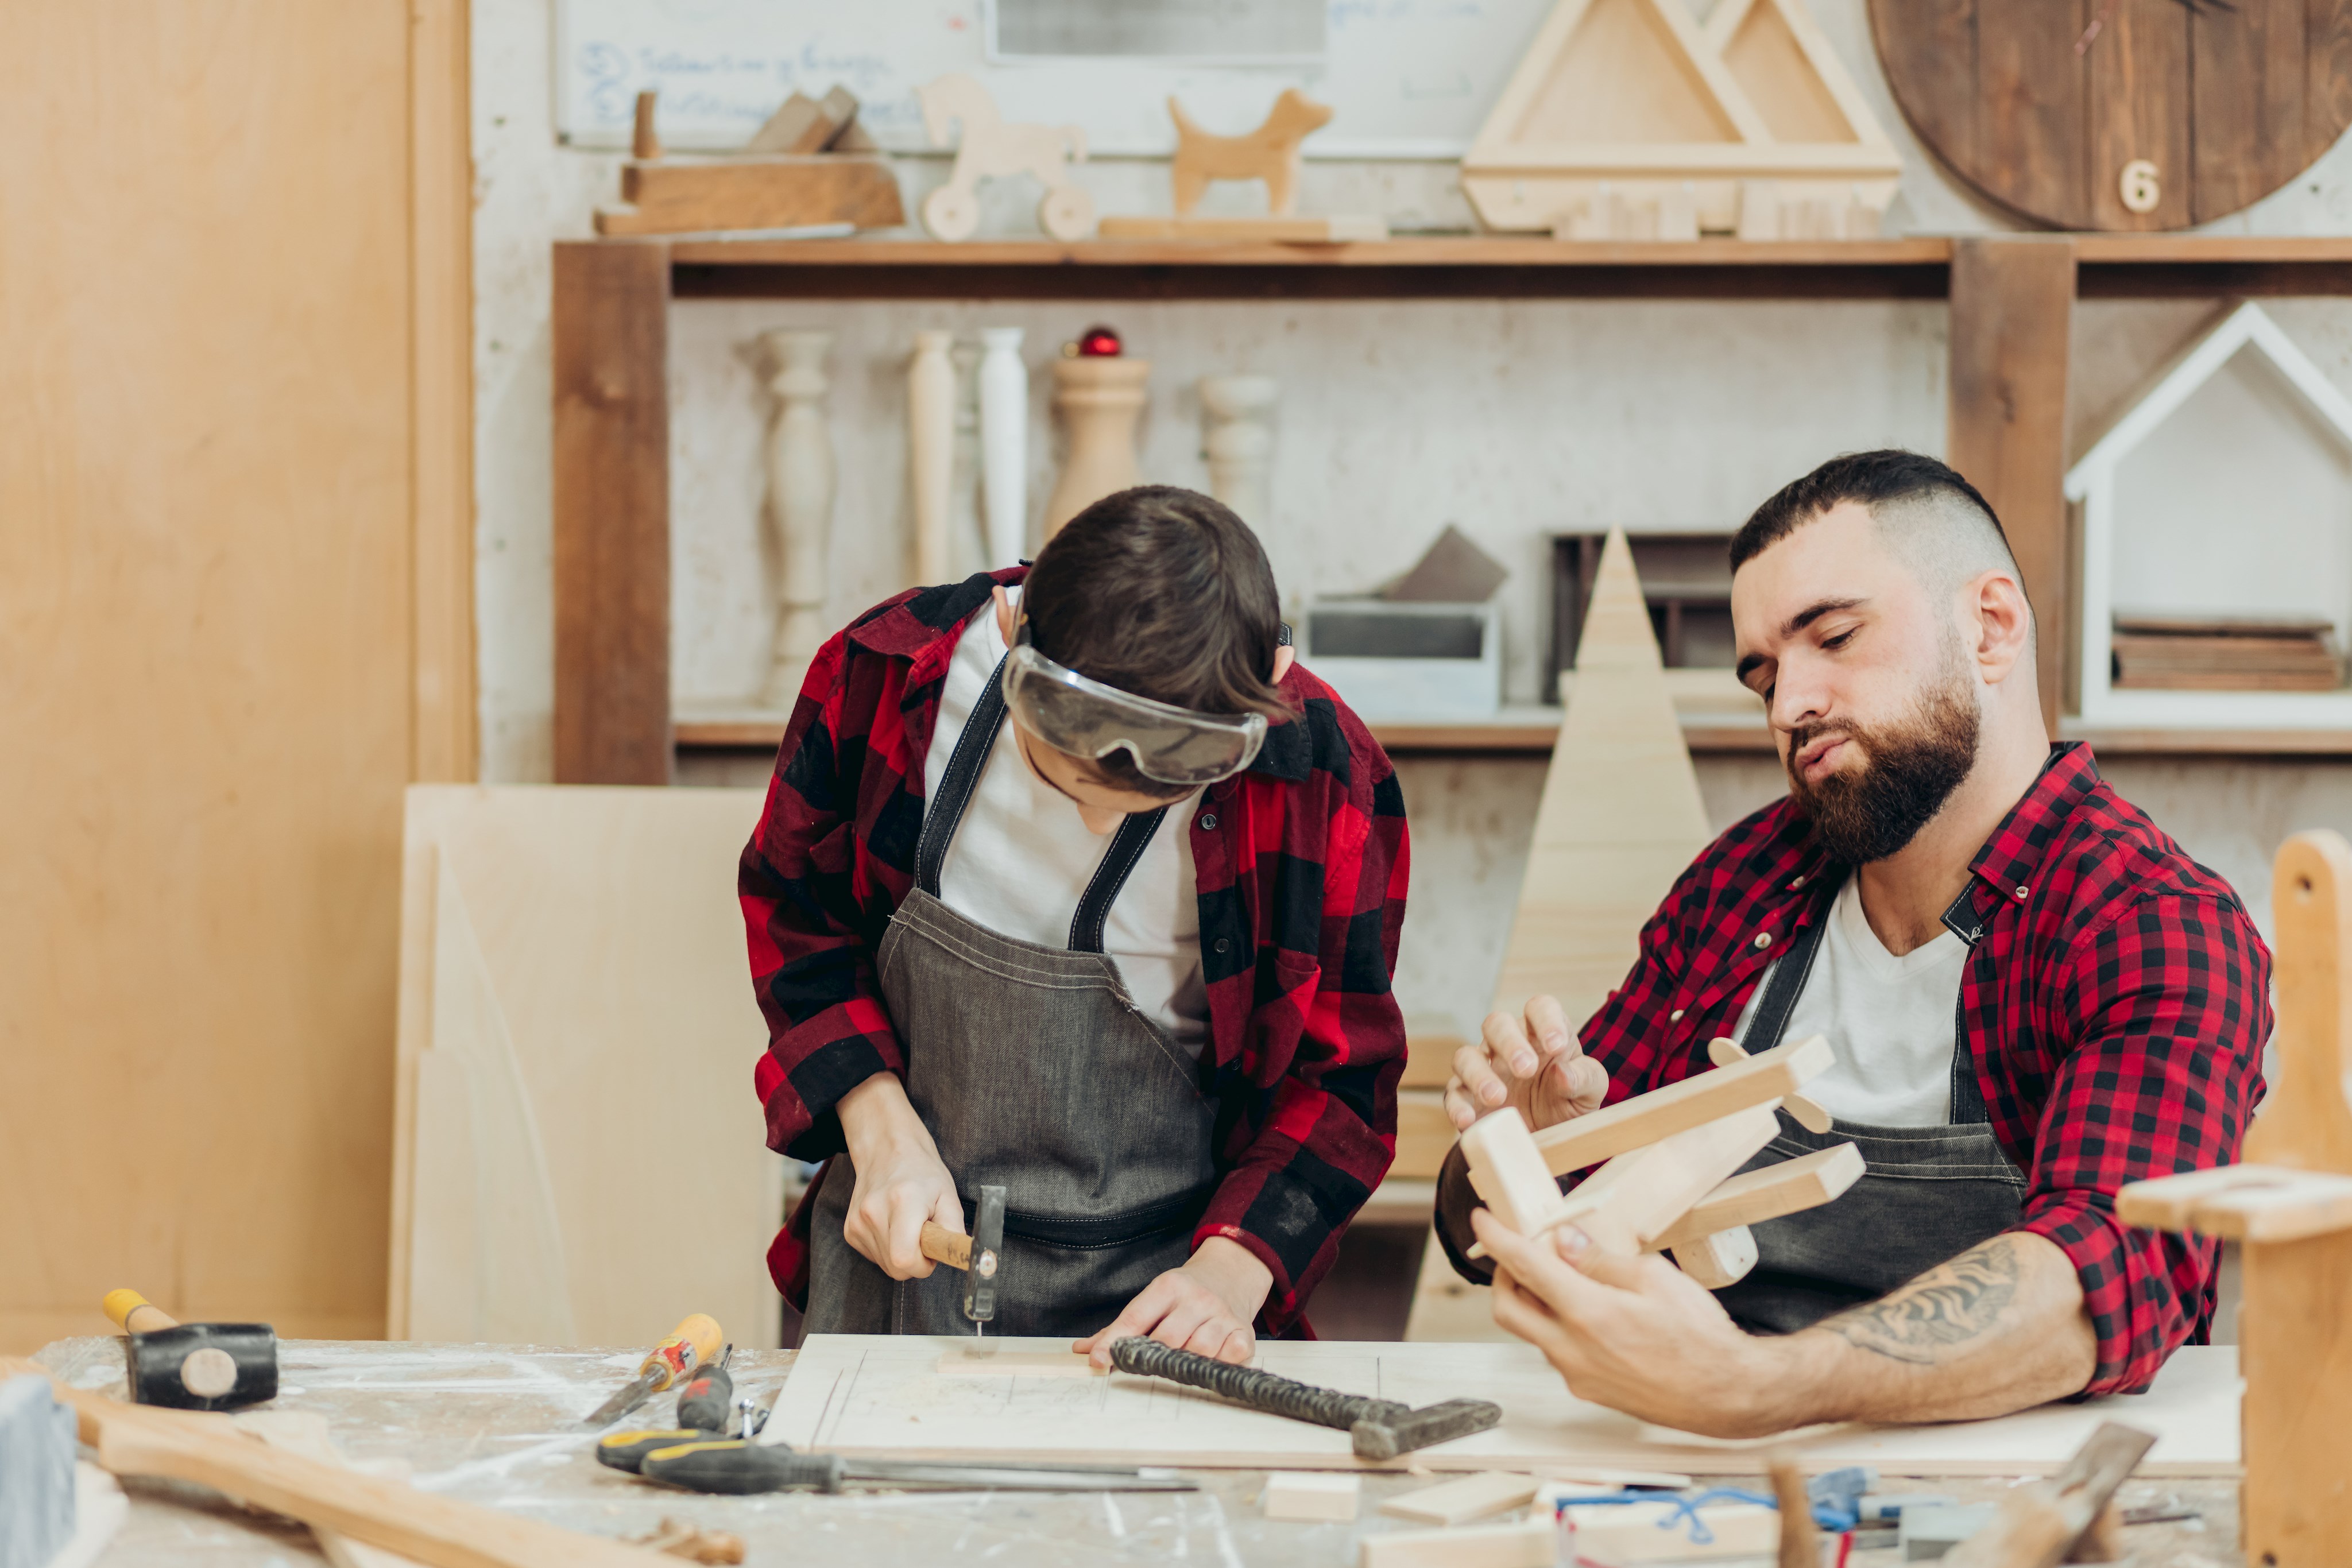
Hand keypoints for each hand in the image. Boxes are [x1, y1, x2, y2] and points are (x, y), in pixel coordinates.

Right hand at [834, 1073, 962, 1280]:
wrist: (887, 1152)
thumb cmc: (922, 1173)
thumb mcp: (949, 1195)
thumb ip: (954, 1230)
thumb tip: (956, 1256)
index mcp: (903, 1201)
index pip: (904, 1259)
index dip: (923, 1265)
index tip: (932, 1251)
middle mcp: (875, 1211)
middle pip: (896, 1267)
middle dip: (916, 1261)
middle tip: (924, 1237)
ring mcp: (857, 1221)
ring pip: (886, 1265)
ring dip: (902, 1254)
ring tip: (908, 1227)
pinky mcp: (849, 1229)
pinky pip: (875, 1257)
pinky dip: (888, 1250)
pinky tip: (893, 1227)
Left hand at [1073, 1236, 1272, 1369]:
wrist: (1231, 1275)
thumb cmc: (1184, 1295)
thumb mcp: (1153, 1300)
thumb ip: (1119, 1327)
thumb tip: (1082, 1350)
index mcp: (1168, 1286)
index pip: (1136, 1318)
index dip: (1115, 1342)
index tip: (1099, 1362)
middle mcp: (1197, 1297)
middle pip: (1167, 1338)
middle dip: (1152, 1358)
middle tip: (1144, 1369)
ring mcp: (1222, 1314)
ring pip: (1199, 1350)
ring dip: (1185, 1364)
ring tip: (1177, 1366)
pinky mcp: (1244, 1332)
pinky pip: (1230, 1356)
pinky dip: (1218, 1365)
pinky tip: (1209, 1364)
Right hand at [1445, 996, 1608, 1131]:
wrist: (1545, 1139)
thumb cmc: (1568, 1105)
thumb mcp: (1590, 1093)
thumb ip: (1585, 1079)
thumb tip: (1563, 1072)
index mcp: (1542, 1034)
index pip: (1540, 1008)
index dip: (1546, 1020)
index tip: (1557, 1046)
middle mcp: (1509, 1045)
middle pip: (1496, 1023)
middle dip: (1509, 1044)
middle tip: (1526, 1070)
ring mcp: (1484, 1069)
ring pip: (1466, 1055)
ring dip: (1479, 1073)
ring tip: (1497, 1097)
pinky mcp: (1466, 1097)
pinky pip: (1453, 1094)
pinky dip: (1457, 1106)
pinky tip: (1468, 1120)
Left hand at [1470, 1210, 1799, 1437]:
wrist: (1726, 1394)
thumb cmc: (1699, 1335)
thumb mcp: (1654, 1278)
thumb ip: (1599, 1260)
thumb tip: (1562, 1242)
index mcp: (1588, 1313)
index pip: (1524, 1267)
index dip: (1496, 1238)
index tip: (1481, 1218)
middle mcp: (1572, 1350)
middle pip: (1507, 1308)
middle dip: (1502, 1274)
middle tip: (1519, 1251)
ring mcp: (1577, 1375)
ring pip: (1531, 1332)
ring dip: (1532, 1301)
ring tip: (1560, 1277)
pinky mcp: (1587, 1391)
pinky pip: (1555, 1352)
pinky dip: (1556, 1326)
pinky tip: (1584, 1312)